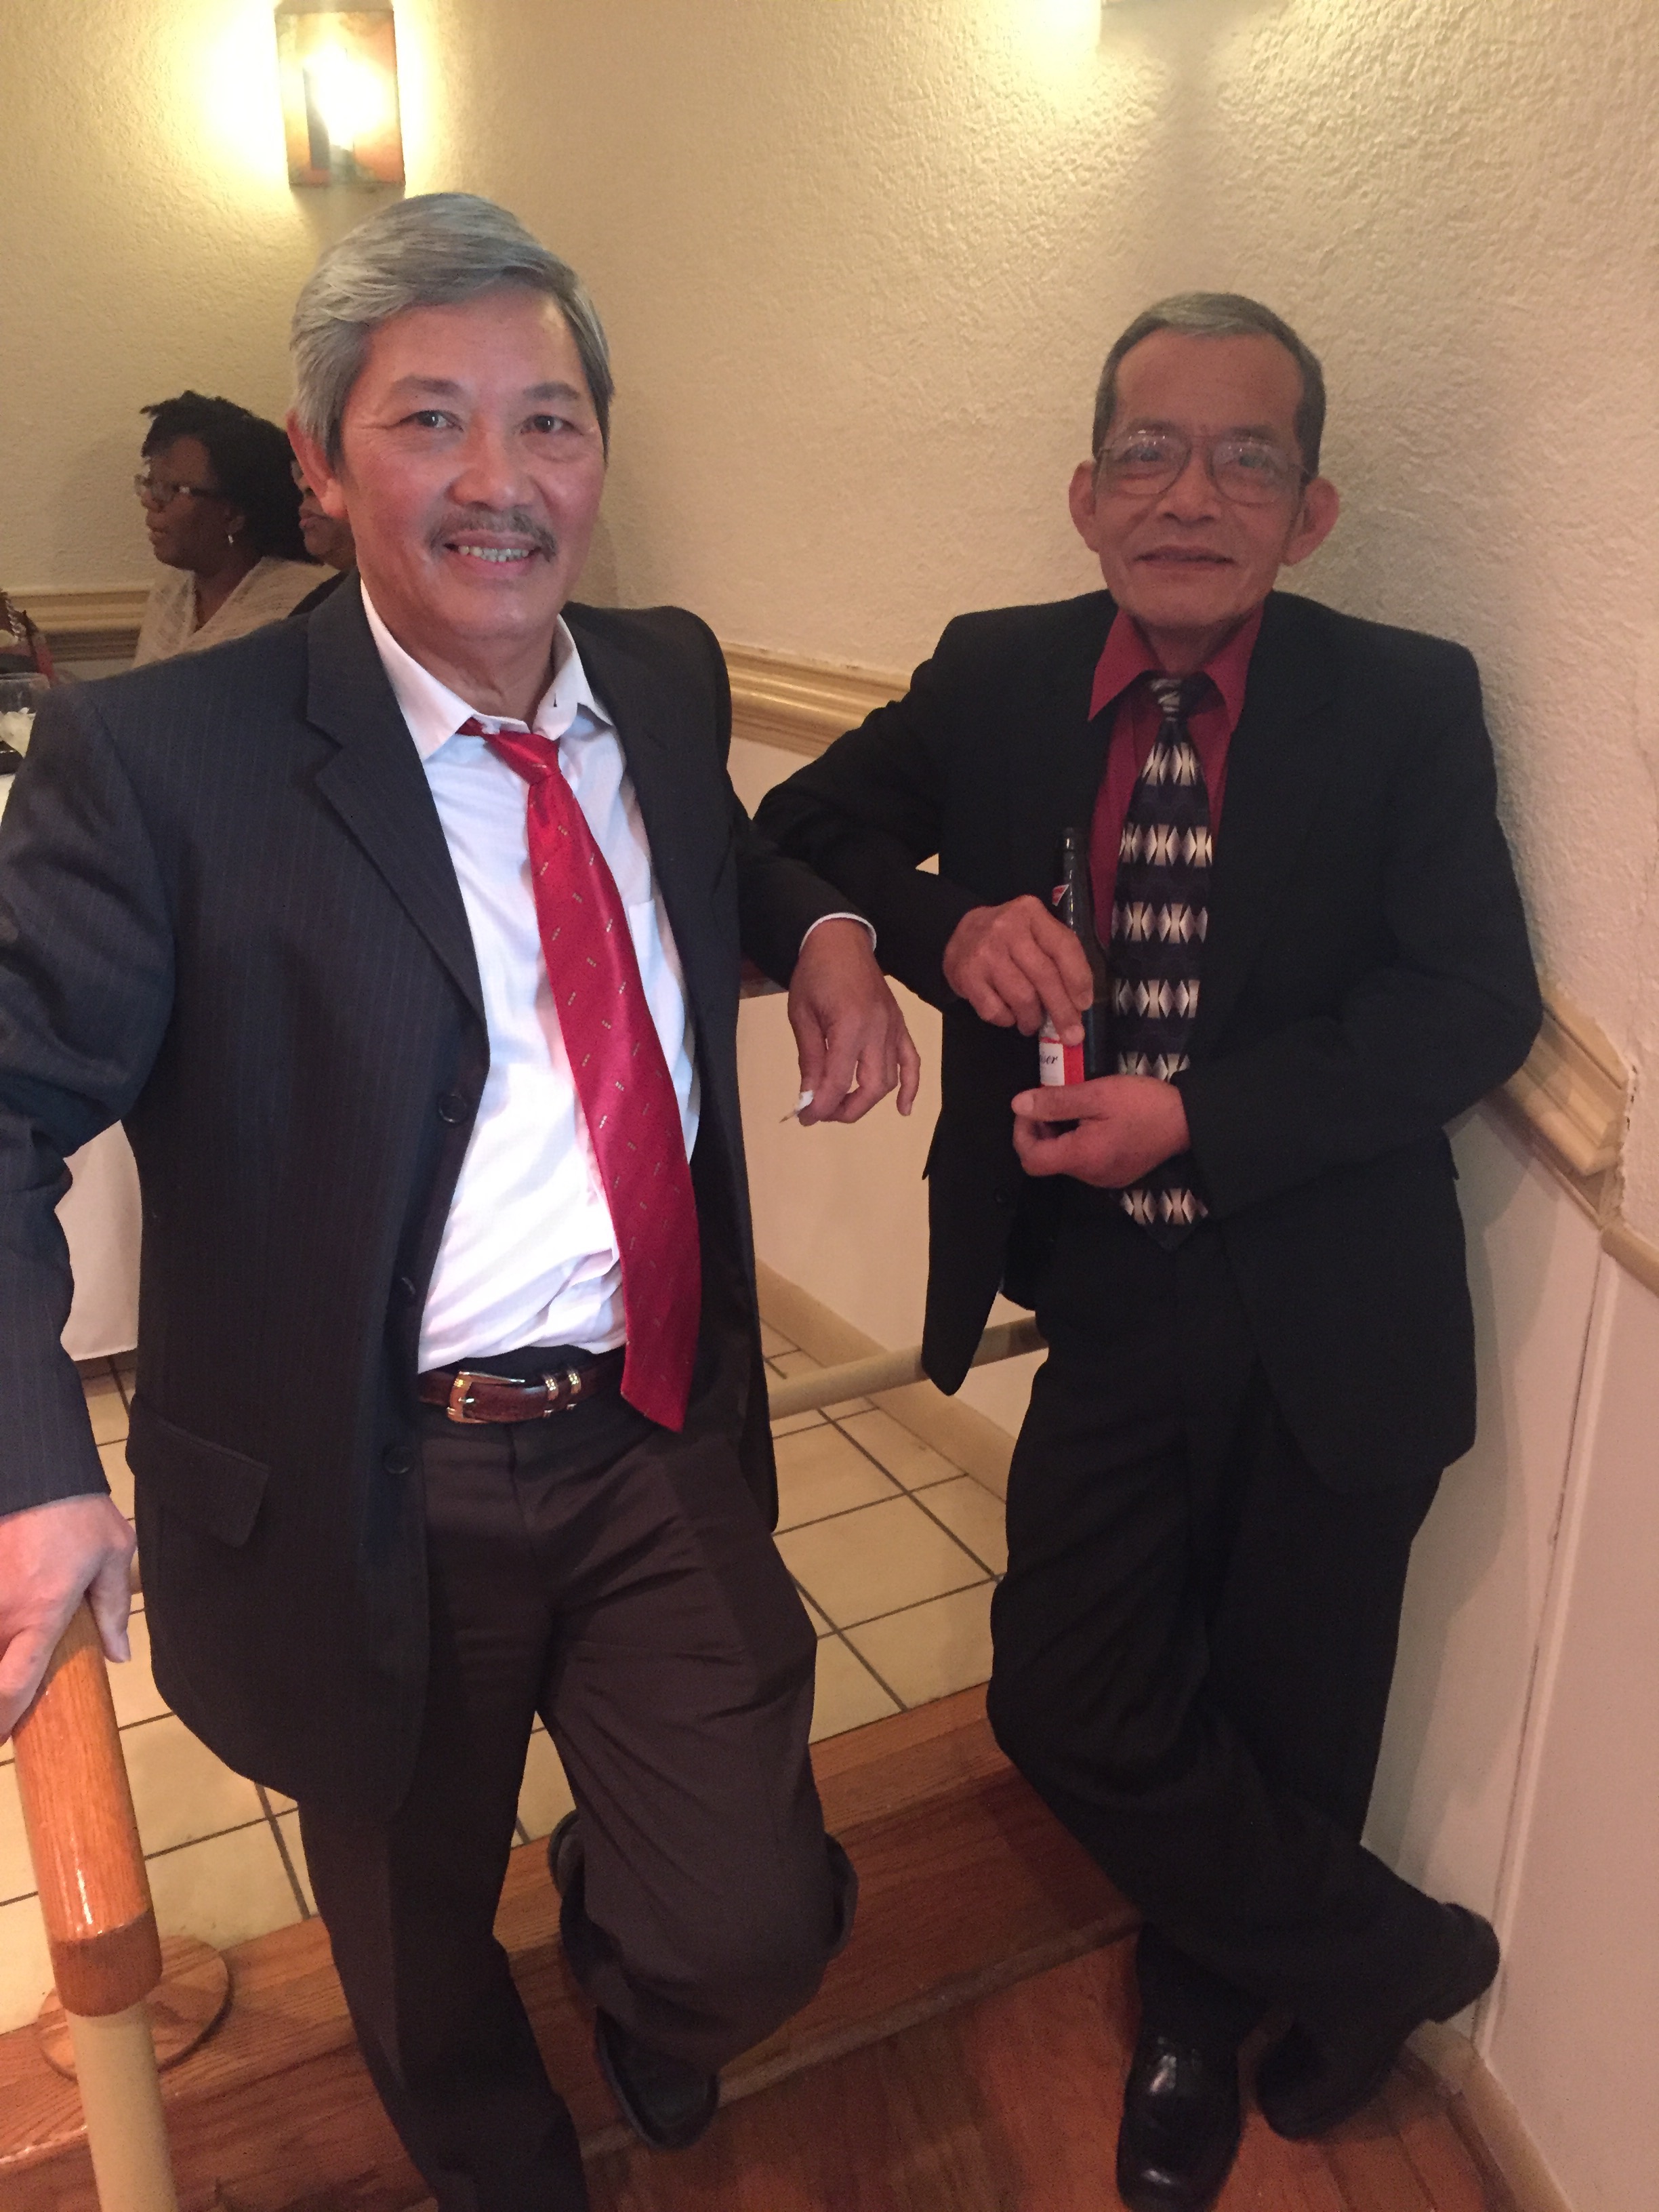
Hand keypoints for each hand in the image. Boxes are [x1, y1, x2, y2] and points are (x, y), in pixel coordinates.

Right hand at [0, 1495, 135, 1741]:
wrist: (36, 1471)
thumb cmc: (80, 1513)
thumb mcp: (113, 1557)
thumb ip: (115, 1610)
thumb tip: (121, 1655)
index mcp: (40, 1614)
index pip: (14, 1682)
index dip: (3, 1719)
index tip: (1, 1740)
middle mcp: (2, 1611)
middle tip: (3, 1721)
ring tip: (7, 1667)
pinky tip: (2, 1635)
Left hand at [788, 919, 921, 1124]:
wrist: (839, 940)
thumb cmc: (815, 974)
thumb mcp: (801, 1016)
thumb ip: (810, 1058)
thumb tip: (809, 1096)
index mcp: (849, 1025)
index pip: (838, 1081)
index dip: (821, 1106)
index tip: (805, 1117)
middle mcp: (877, 1030)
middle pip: (871, 1087)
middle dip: (847, 1109)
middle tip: (823, 1113)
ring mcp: (893, 1027)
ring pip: (890, 1079)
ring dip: (868, 1100)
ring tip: (843, 1106)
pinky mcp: (899, 1025)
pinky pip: (912, 1060)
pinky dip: (911, 1086)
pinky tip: (903, 1109)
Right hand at [943, 898, 1093, 1042]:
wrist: (959, 932)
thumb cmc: (1009, 937)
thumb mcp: (1035, 931)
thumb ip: (1057, 957)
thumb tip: (1077, 1005)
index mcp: (1031, 913)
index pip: (1063, 947)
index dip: (1078, 980)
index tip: (1084, 1005)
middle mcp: (1007, 929)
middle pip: (1044, 976)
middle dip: (1062, 1011)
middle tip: (1072, 1035)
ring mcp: (984, 953)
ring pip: (1022, 998)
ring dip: (1032, 1019)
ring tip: (1032, 1023)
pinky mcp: (966, 976)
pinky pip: (995, 1010)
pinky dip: (1007, 1019)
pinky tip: (1009, 1015)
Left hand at [1011, 1074, 1190, 1187]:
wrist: (1189, 1119)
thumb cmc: (1143, 1104)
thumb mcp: (1096, 1094)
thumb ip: (1055, 1102)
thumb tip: (1018, 1105)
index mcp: (1083, 1158)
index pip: (1031, 1159)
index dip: (1022, 1133)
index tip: (1032, 1107)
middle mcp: (1090, 1176)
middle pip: (1047, 1160)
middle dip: (1041, 1130)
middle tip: (1055, 1101)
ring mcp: (1105, 1178)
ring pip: (1065, 1160)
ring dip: (1060, 1134)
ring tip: (1076, 1107)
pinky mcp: (1117, 1174)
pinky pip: (1085, 1161)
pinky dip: (1078, 1141)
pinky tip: (1093, 1120)